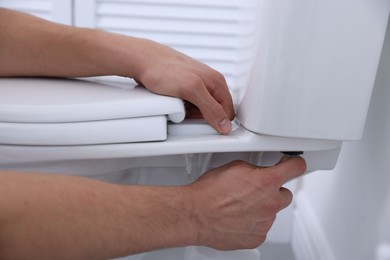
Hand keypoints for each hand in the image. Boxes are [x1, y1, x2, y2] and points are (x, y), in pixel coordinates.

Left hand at [133, 40, 234, 133]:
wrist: (143, 61)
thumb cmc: (164, 69)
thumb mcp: (191, 91)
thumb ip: (211, 108)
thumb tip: (225, 124)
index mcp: (217, 82)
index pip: (228, 112)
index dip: (217, 122)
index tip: (204, 124)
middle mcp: (209, 82)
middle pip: (215, 111)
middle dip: (202, 118)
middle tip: (188, 114)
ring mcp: (198, 84)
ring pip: (201, 109)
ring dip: (191, 114)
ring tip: (179, 108)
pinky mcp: (186, 87)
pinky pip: (190, 104)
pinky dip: (183, 109)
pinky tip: (175, 104)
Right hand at [188, 156, 305, 249]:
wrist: (196, 215)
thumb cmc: (209, 192)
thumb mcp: (234, 168)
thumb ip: (254, 170)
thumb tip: (258, 171)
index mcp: (267, 181)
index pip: (296, 168)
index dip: (294, 165)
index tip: (293, 166)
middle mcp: (270, 202)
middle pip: (285, 194)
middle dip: (273, 191)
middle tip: (255, 190)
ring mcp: (265, 222)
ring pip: (272, 212)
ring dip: (261, 208)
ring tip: (239, 206)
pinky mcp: (257, 237)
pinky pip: (262, 228)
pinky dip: (253, 224)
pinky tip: (238, 218)